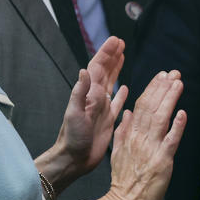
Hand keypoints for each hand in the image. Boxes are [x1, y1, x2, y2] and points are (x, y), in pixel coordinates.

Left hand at [37, 37, 126, 192]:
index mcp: (89, 94)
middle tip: (121, 43)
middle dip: (113, 56)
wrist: (74, 159)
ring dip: (117, 69)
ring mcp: (102, 109)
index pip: (98, 68)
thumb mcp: (74, 113)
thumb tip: (84, 70)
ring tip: (123, 57)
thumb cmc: (73, 138)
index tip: (116, 40)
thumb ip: (80, 92)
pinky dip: (122, 94)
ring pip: (112, 84)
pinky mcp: (108, 121)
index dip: (106, 53)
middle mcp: (95, 98)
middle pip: (106, 72)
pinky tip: (126, 87)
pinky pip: (117, 103)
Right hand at [103, 71, 186, 199]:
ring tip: (178, 83)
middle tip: (173, 73)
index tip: (161, 76)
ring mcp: (151, 148)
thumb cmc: (123, 180)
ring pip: (161, 118)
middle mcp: (140, 138)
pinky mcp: (162, 160)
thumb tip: (127, 112)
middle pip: (151, 106)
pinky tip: (182, 113)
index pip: (141, 105)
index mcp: (130, 134)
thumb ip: (123, 130)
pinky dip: (177, 126)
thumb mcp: (118, 151)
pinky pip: (171, 140)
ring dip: (170, 99)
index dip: (152, 88)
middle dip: (163, 87)